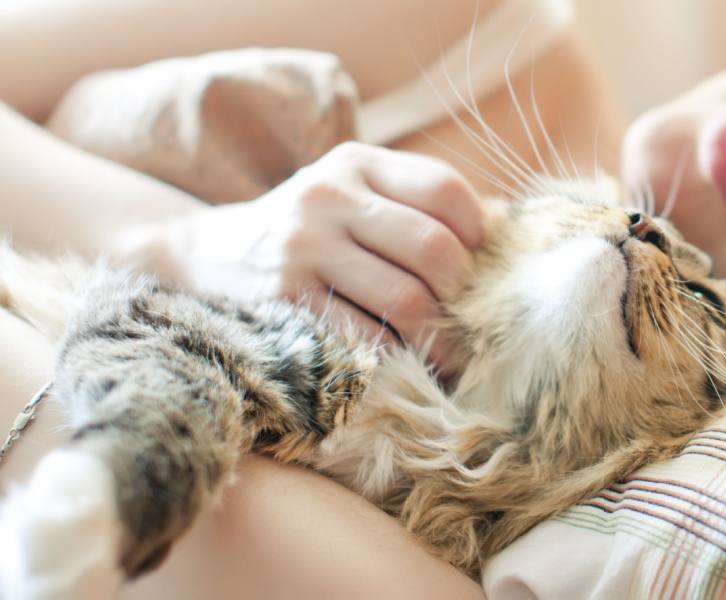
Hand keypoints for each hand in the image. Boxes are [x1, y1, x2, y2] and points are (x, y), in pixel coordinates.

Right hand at [148, 142, 484, 365]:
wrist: (197, 256)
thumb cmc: (302, 233)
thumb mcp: (349, 193)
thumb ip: (412, 206)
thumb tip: (502, 240)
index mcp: (357, 162)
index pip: (446, 191)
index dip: (478, 236)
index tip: (479, 270)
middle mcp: (330, 196)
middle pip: (436, 250)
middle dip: (463, 298)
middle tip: (470, 325)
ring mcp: (304, 247)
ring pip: (408, 301)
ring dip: (439, 340)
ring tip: (449, 356)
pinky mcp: (285, 300)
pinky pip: (367, 339)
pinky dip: (397, 360)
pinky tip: (405, 366)